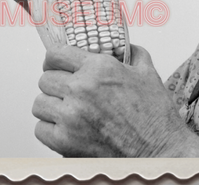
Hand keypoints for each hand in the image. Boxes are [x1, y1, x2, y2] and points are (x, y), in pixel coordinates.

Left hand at [32, 44, 198, 156]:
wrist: (159, 151)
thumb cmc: (154, 115)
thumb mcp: (148, 72)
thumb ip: (132, 53)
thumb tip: (123, 46)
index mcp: (99, 67)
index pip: (56, 54)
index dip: (54, 58)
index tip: (56, 63)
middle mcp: (81, 88)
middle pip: (45, 78)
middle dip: (56, 82)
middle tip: (67, 89)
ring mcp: (71, 116)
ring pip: (39, 103)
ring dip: (51, 105)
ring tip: (66, 109)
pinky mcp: (65, 142)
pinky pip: (40, 128)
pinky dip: (50, 128)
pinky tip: (66, 127)